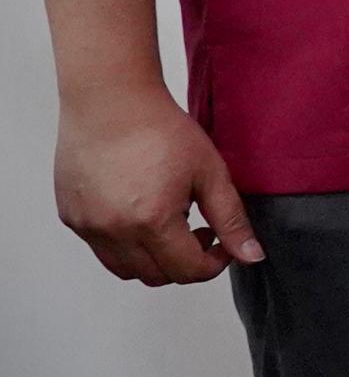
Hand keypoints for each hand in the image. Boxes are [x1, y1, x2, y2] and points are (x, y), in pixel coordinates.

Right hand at [52, 85, 257, 284]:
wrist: (110, 100)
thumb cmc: (159, 128)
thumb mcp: (210, 172)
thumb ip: (231, 219)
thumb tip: (251, 256)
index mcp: (151, 221)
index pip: (188, 271)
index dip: (214, 263)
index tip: (222, 242)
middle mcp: (113, 230)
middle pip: (156, 276)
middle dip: (185, 263)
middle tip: (199, 231)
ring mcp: (87, 225)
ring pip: (125, 269)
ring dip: (152, 259)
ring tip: (168, 222)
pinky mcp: (70, 216)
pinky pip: (101, 248)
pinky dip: (124, 244)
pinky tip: (140, 211)